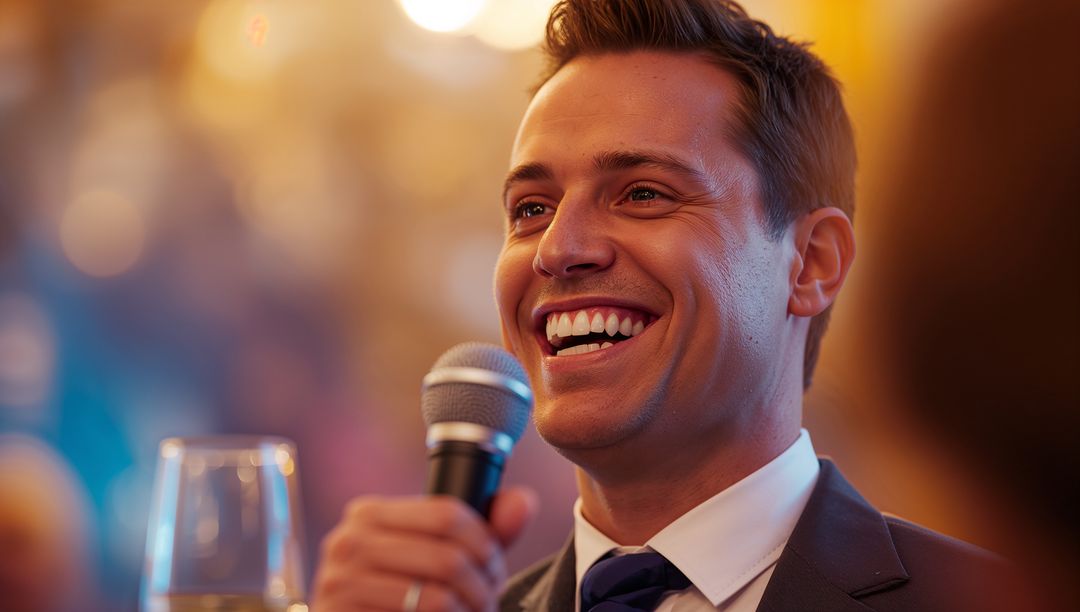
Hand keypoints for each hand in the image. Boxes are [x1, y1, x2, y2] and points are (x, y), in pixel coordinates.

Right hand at [311, 487, 537, 611]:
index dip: (485, 544)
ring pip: (436, 597)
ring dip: (469, 611)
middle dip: (482, 584)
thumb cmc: (399, 592)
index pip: (447, 514)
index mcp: (369, 513)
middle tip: (489, 599)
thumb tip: (523, 501)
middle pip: (447, 558)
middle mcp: (347, 543)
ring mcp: (340, 585)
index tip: (493, 567)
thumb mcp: (439, 554)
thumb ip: (484, 529)